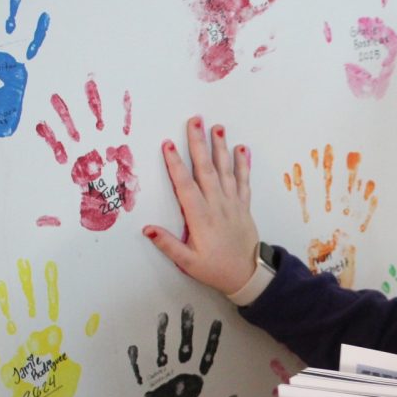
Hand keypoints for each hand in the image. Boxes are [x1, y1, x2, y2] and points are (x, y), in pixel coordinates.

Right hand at [143, 116, 259, 295]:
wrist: (249, 275)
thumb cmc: (216, 269)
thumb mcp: (188, 262)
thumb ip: (168, 244)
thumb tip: (147, 229)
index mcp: (200, 217)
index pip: (185, 186)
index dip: (176, 164)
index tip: (168, 144)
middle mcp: (217, 205)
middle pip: (206, 169)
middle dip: (199, 144)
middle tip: (195, 121)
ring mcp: (232, 203)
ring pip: (225, 170)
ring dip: (221, 147)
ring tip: (217, 127)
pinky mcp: (243, 206)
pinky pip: (243, 181)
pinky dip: (243, 164)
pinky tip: (242, 148)